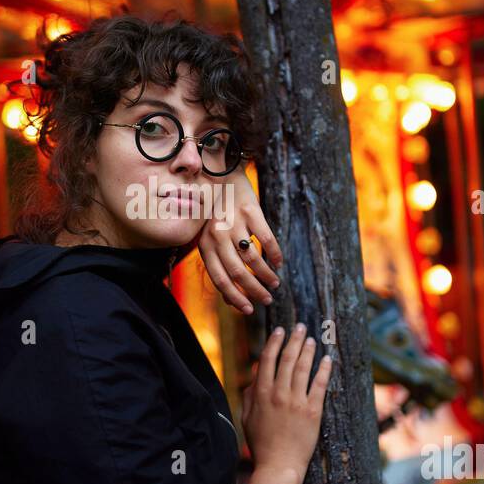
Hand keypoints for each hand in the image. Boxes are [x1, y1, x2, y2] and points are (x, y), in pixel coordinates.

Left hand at [197, 168, 282, 313]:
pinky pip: (266, 239)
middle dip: (254, 291)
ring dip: (266, 275)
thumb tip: (229, 299)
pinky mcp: (251, 211)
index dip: (235, 298)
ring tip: (275, 282)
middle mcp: (217, 235)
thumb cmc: (215, 212)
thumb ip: (217, 265)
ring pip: (253, 259)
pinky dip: (275, 254)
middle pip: (238, 273)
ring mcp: (234, 223)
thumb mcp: (210, 238)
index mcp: (205, 245)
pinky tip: (279, 262)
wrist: (220, 174)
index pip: (220, 279)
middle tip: (267, 300)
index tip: (248, 310)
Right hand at [241, 323, 331, 483]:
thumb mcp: (246, 418)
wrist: (278, 466)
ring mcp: (296, 402)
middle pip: (287, 359)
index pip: (268, 360)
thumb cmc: (261, 444)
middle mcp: (278, 394)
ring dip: (308, 351)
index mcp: (260, 394)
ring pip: (303, 369)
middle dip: (294, 340)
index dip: (274, 342)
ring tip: (312, 339)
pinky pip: (320, 386)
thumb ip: (249, 395)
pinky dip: (324, 370)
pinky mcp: (312, 412)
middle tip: (300, 327)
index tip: (280, 330)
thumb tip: (255, 375)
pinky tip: (327, 359)